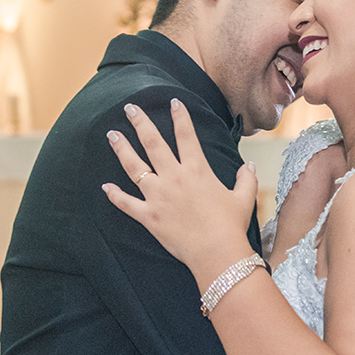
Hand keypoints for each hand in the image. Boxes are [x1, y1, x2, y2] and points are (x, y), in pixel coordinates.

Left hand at [103, 99, 257, 279]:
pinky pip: (126, 204)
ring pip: (134, 167)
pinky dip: (114, 195)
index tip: (173, 101)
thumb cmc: (231, 225)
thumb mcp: (244, 198)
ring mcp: (158, 196)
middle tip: (129, 108)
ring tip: (112, 134)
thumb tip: (250, 164)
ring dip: (122, 149)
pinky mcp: (149, 216)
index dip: (180, 116)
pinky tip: (105, 186)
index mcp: (197, 170)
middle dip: (141, 122)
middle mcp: (174, 178)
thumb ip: (246, 178)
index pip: (186, 135)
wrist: (217, 253)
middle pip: (153, 143)